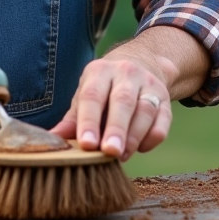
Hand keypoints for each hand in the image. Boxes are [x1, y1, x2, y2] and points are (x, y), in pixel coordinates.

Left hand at [50, 51, 172, 161]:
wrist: (141, 64)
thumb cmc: (105, 87)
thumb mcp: (86, 95)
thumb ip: (73, 119)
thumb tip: (53, 139)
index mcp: (100, 71)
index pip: (93, 96)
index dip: (89, 121)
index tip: (86, 144)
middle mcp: (126, 73)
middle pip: (122, 101)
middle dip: (116, 129)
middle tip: (109, 151)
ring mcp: (149, 85)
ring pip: (145, 111)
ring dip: (134, 136)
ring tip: (122, 156)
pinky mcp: (165, 99)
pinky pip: (163, 121)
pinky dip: (152, 138)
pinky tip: (140, 149)